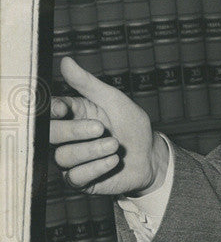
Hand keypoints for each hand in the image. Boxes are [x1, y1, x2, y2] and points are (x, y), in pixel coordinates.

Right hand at [50, 57, 167, 196]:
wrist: (150, 156)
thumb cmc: (131, 125)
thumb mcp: (113, 100)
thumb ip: (88, 84)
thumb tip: (66, 61)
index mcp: (72, 114)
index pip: (49, 111)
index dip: (52, 110)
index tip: (63, 110)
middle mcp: (66, 137)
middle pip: (51, 134)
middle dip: (74, 131)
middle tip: (101, 128)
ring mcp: (72, 160)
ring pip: (63, 157)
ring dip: (92, 151)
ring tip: (115, 145)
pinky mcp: (80, 180)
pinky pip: (75, 177)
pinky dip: (96, 167)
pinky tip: (113, 161)